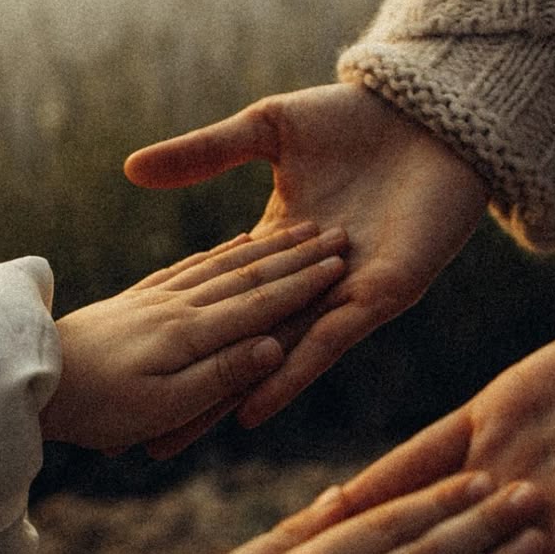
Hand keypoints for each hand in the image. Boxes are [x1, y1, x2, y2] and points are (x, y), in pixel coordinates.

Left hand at [39, 223, 346, 453]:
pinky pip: (188, 266)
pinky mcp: (138, 296)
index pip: (264, 302)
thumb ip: (222, 373)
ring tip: (300, 228)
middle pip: (250, 274)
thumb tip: (274, 347)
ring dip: (268, 248)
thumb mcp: (164, 404)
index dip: (305, 283)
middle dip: (298, 256)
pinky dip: (219, 252)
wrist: (22, 375)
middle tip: (336, 233)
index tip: (341, 260)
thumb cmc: (97, 407)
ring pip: (223, 264)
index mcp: (193, 332)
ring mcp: (158, 296)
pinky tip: (233, 241)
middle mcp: (182, 305)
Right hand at [124, 83, 488, 426]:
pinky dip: (291, 375)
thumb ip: (203, 153)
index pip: (220, 303)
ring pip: (279, 358)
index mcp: (277, 246)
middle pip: (241, 347)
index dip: (178, 339)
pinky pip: (330, 342)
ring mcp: (342, 296)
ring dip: (230, 400)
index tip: (126, 375)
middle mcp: (306, 284)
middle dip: (197, 395)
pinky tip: (251, 408)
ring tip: (182, 438)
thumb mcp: (265, 130)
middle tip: (146, 440)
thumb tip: (130, 170)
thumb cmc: (352, 118)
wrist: (428, 113)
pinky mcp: (380, 297)